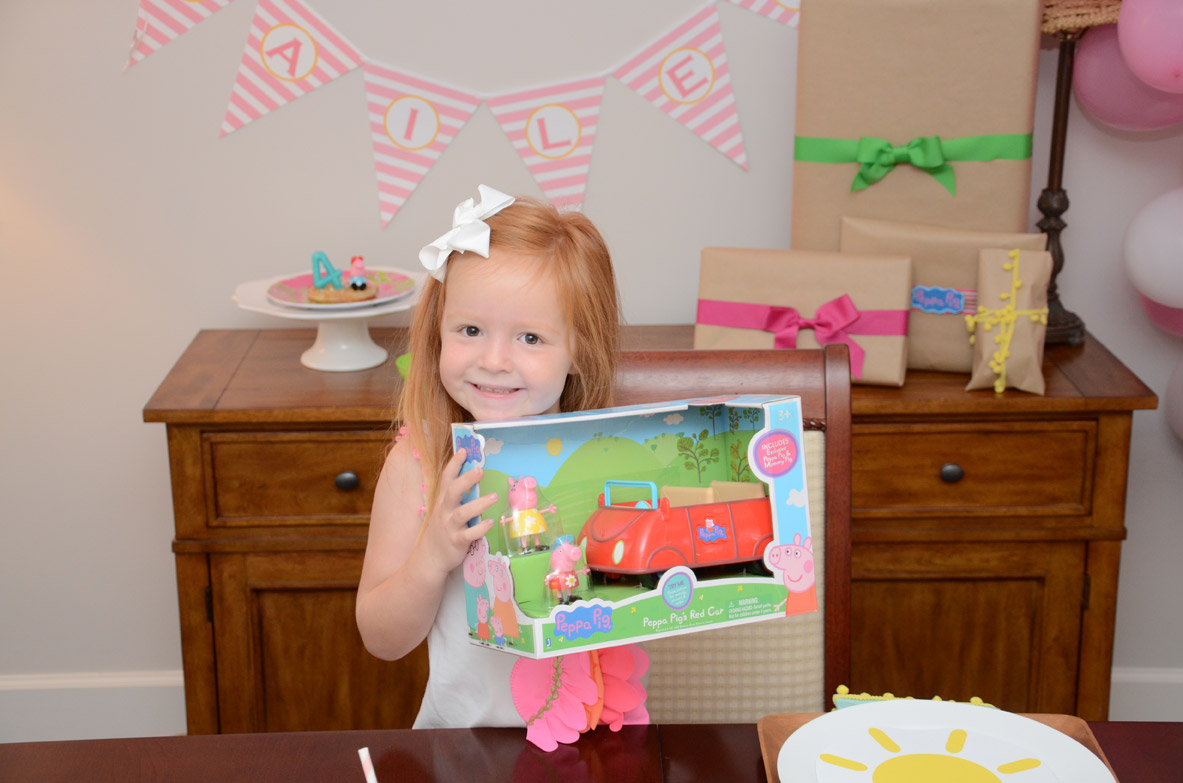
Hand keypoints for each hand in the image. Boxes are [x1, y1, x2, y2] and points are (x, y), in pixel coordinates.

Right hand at [418, 449, 496, 576]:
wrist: (429, 558)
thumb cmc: (441, 531)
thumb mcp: (443, 511)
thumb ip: (455, 497)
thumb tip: (473, 477)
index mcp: (442, 502)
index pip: (446, 479)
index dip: (454, 464)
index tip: (464, 450)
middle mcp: (444, 512)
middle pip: (453, 492)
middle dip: (465, 480)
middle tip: (480, 470)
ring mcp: (450, 527)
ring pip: (463, 514)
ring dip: (479, 504)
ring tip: (494, 497)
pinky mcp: (457, 542)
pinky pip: (469, 534)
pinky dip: (480, 529)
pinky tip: (491, 522)